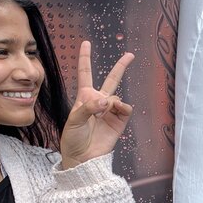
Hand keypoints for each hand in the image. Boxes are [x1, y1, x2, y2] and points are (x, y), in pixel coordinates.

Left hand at [59, 41, 134, 168]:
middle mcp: (99, 102)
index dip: (85, 58)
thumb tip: (108, 101)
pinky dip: (120, 107)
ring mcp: (110, 111)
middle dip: (121, 66)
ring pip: (116, 96)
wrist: (83, 158)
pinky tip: (114, 111)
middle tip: (130, 55)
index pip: (85, 73)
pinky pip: (124, 108)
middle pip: (111, 79)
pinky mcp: (119, 121)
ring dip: (110, 102)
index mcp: (84, 97)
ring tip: (102, 114)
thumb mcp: (74, 120)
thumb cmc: (73, 139)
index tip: (86, 43)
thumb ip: (89, 107)